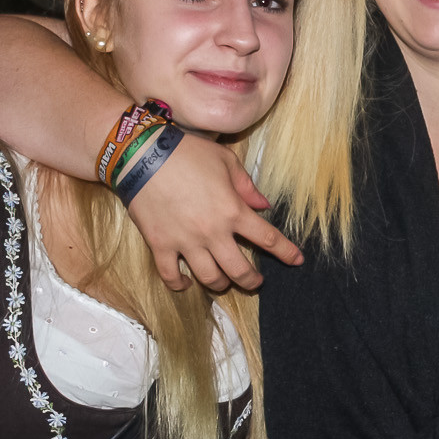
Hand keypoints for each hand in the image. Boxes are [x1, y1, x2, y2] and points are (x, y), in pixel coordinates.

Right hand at [124, 134, 301, 291]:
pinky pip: (170, 275)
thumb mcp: (226, 161)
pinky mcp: (160, 245)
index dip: (286, 252)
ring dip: (221, 285)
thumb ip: (247, 186)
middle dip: (252, 281)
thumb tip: (263, 205)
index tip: (297, 260)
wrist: (141, 155)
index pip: (268, 239)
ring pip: (209, 278)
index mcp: (233, 211)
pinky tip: (187, 283)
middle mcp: (213, 232)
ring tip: (224, 283)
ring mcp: (185, 242)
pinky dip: (179, 284)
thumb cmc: (188, 152)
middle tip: (256, 282)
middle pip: (239, 270)